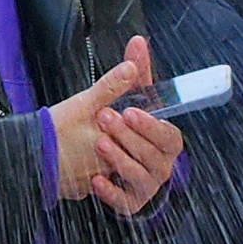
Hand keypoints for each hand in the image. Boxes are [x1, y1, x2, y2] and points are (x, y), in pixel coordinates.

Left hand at [50, 39, 182, 213]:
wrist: (73, 160)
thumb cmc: (105, 127)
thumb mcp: (114, 99)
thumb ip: (131, 73)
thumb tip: (138, 41)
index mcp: (161, 139)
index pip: (169, 136)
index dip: (152, 126)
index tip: (130, 111)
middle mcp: (159, 163)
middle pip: (157, 156)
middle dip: (132, 138)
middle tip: (105, 119)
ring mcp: (145, 184)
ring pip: (142, 177)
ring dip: (121, 160)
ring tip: (99, 144)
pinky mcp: (128, 202)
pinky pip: (125, 201)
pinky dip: (111, 191)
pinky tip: (96, 179)